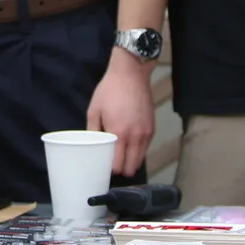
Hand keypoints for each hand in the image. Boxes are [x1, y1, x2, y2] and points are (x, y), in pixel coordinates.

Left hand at [86, 51, 155, 175]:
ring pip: (140, 159)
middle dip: (122, 170)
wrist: (131, 74)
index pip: (117, 164)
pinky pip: (146, 148)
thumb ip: (93, 131)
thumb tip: (92, 146)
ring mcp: (146, 133)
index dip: (110, 169)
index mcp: (119, 133)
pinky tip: (130, 147)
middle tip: (113, 166)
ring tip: (121, 159)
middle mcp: (135, 137)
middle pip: (131, 166)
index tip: (104, 167)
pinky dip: (139, 151)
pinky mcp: (152, 128)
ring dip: (131, 162)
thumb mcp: (94, 109)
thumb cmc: (109, 90)